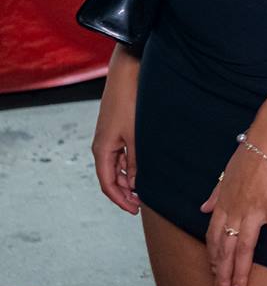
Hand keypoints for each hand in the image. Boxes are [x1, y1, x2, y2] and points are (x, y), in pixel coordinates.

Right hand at [91, 48, 140, 214]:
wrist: (127, 75)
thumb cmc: (131, 103)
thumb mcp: (136, 136)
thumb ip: (136, 161)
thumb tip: (135, 184)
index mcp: (102, 150)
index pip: (107, 183)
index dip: (120, 199)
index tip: (134, 210)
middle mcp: (102, 147)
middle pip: (110, 178)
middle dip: (124, 193)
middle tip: (141, 205)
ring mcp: (108, 139)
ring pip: (116, 167)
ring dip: (127, 179)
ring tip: (145, 190)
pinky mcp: (116, 131)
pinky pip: (120, 155)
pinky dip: (129, 166)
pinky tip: (143, 170)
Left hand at [201, 131, 266, 285]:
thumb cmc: (251, 150)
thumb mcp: (226, 173)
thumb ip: (215, 194)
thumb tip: (202, 209)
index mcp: (224, 203)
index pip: (213, 237)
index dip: (213, 258)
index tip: (214, 274)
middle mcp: (235, 210)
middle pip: (225, 248)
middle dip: (221, 274)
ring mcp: (254, 209)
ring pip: (244, 247)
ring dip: (240, 272)